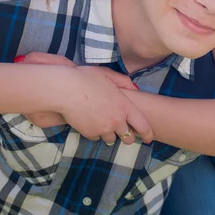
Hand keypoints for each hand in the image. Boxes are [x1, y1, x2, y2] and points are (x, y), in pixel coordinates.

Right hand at [16, 52, 152, 144]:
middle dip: (126, 137)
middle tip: (123, 133)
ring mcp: (103, 129)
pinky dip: (94, 132)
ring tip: (101, 122)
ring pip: (111, 139)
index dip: (147, 134)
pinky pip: (95, 137)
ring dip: (108, 133)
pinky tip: (88, 122)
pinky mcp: (90, 133)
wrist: (66, 89)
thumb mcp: (107, 74)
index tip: (148, 138)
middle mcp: (117, 120)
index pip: (142, 125)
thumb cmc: (86, 78)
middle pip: (128, 138)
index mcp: (124, 106)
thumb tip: (135, 87)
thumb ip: (123, 81)